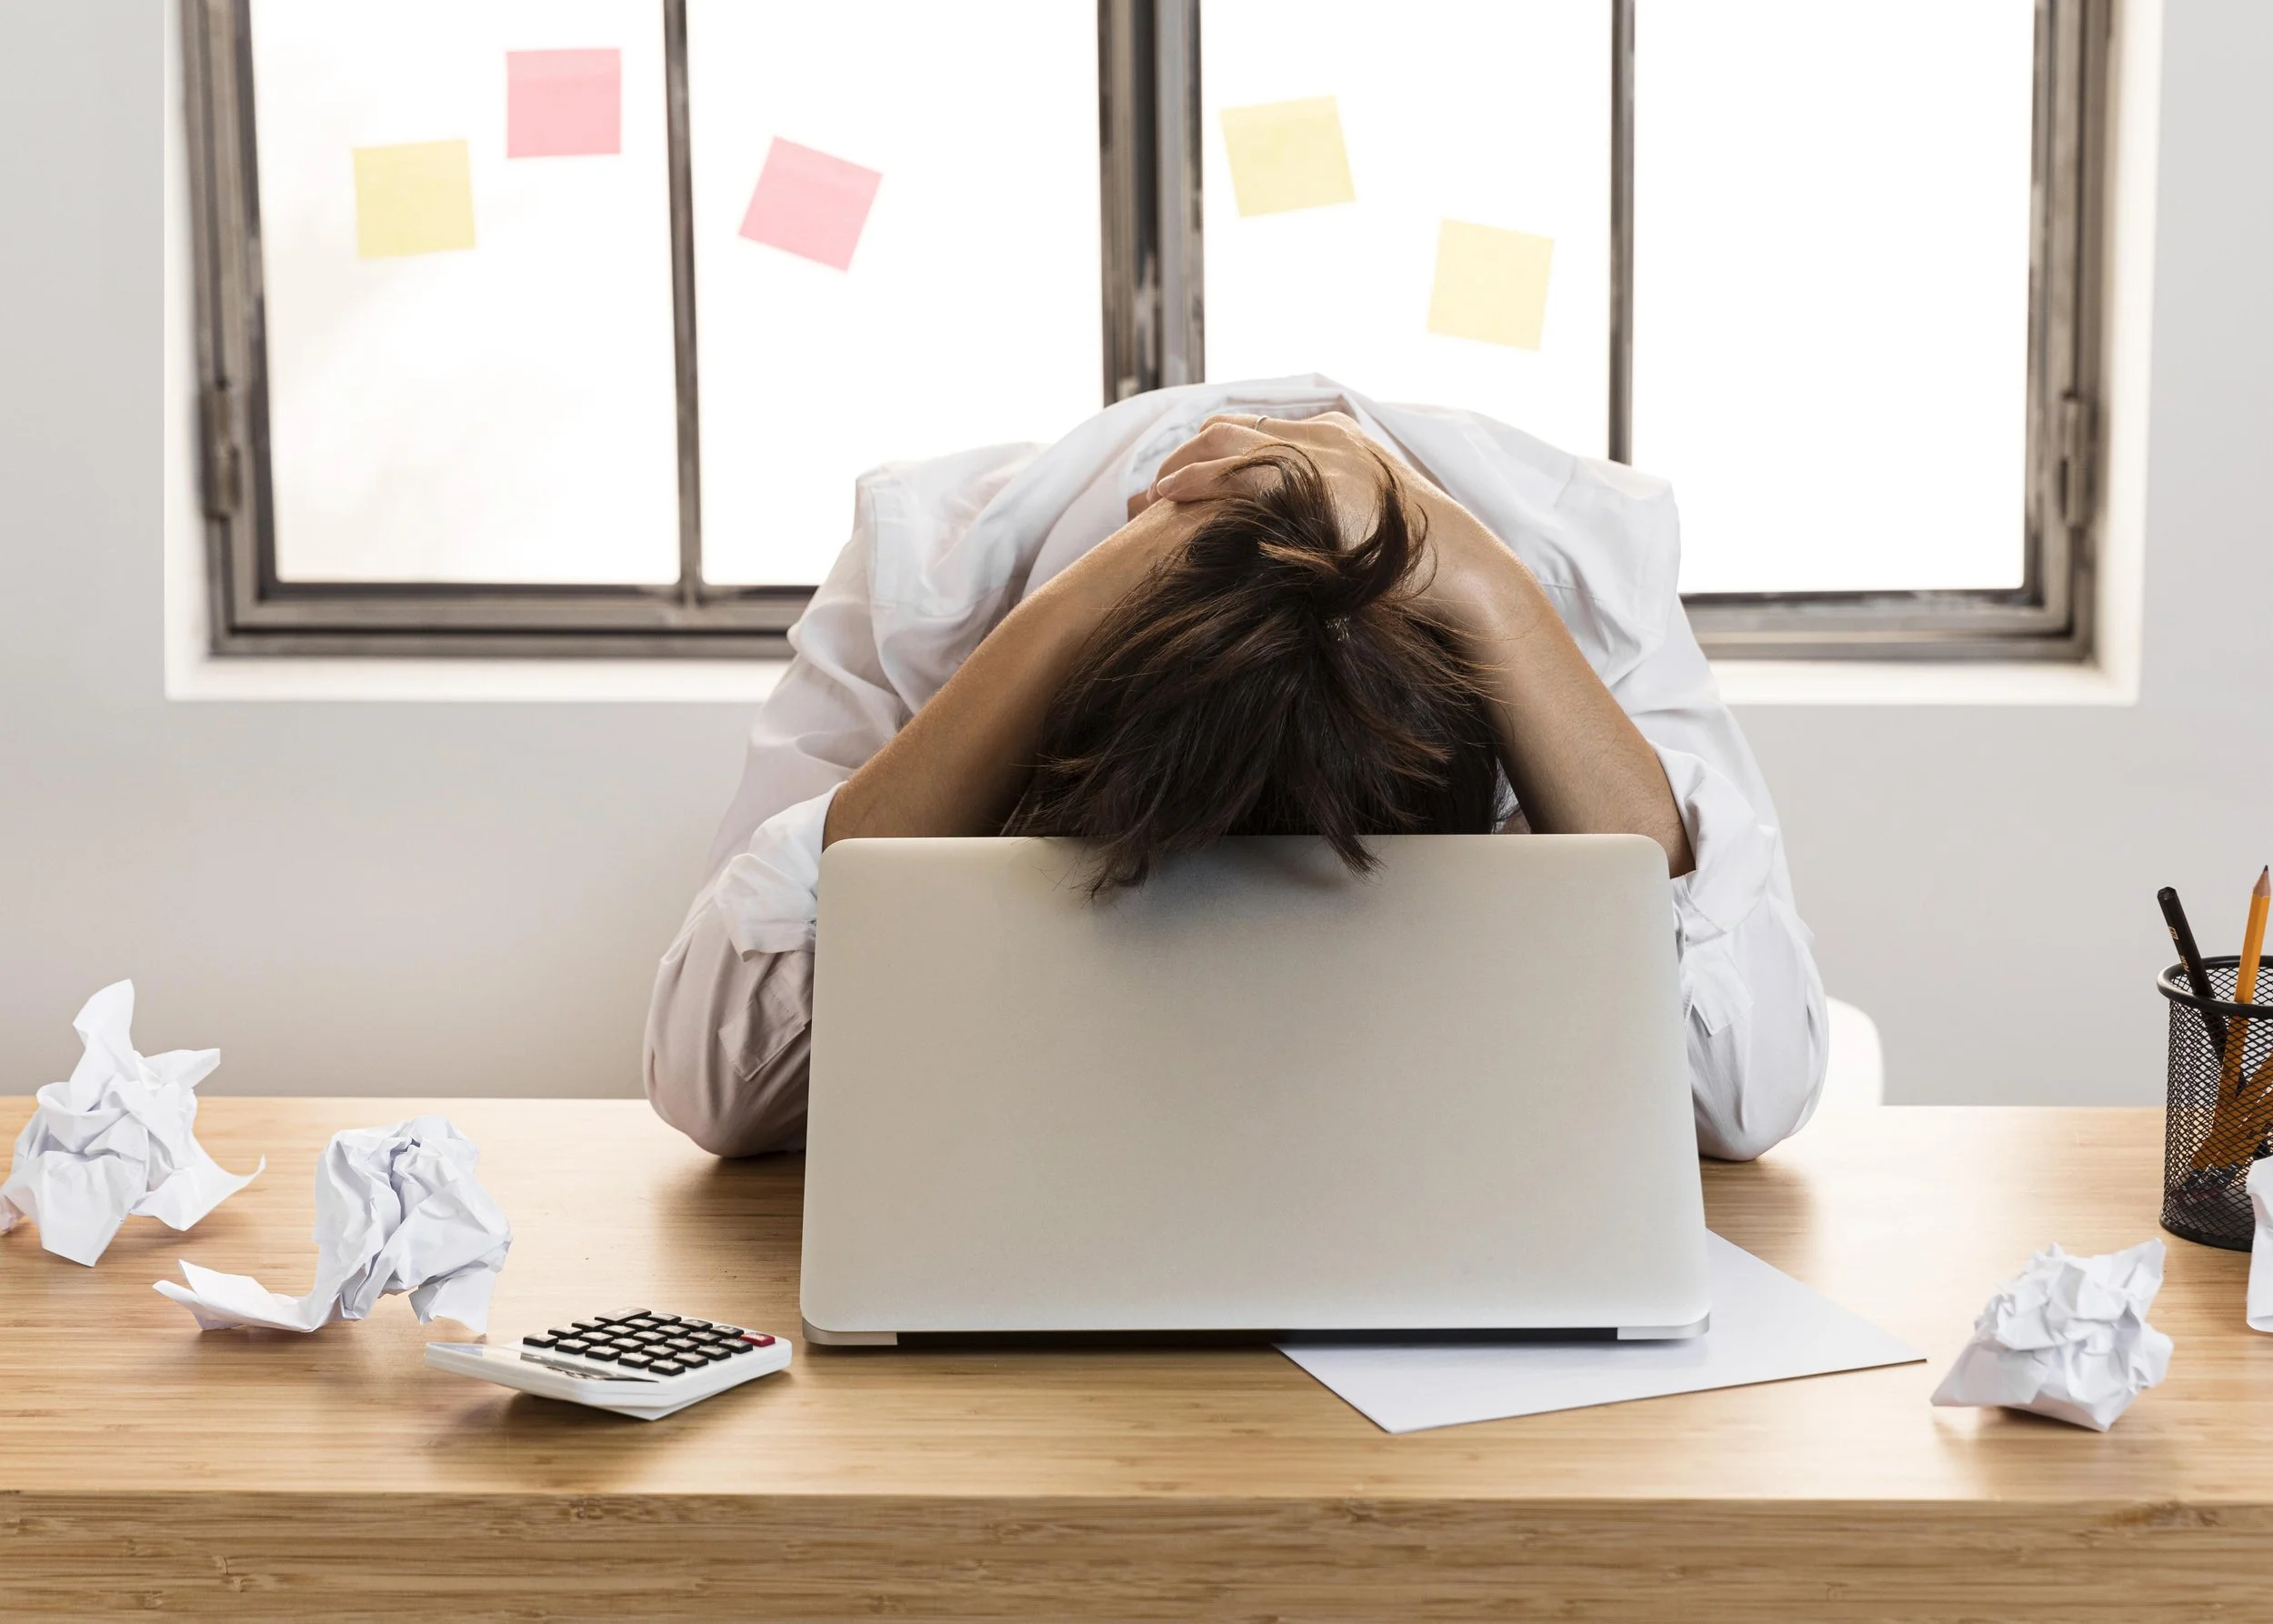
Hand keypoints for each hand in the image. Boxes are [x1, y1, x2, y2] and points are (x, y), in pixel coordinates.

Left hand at [1128, 411, 1446, 538]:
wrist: (1452, 560)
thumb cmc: (1415, 558)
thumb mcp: (1370, 525)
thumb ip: (1333, 520)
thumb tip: (1312, 554)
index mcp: (1336, 438)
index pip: (1257, 432)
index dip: (1214, 454)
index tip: (1184, 482)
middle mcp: (1320, 433)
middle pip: (1230, 427)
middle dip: (1185, 455)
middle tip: (1153, 492)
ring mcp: (1313, 449)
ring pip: (1222, 439)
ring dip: (1178, 465)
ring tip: (1148, 497)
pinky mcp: (1306, 474)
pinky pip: (1231, 467)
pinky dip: (1193, 477)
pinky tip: (1168, 495)